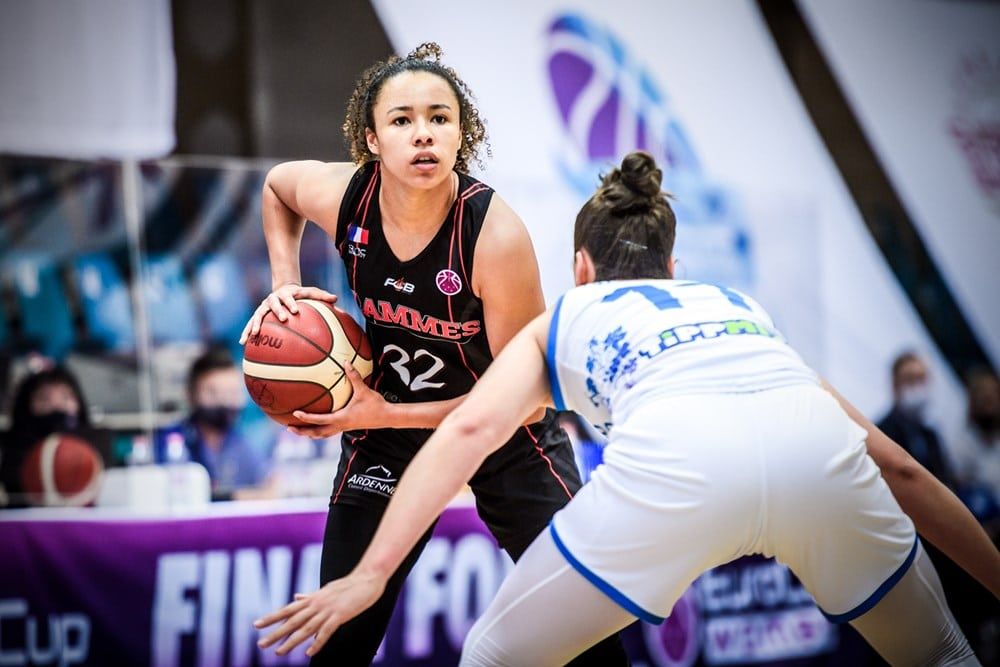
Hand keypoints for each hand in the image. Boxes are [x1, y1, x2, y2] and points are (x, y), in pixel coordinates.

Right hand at [239, 283, 337, 344]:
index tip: (295, 310)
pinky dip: (246, 331)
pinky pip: (251, 323)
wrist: (283, 289)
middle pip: (273, 304)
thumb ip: (322, 295)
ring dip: (255, 324)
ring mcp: (264, 307)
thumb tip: (336, 298)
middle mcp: (272, 300)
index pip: (288, 297)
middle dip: (277, 311)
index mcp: (285, 294)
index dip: (291, 303)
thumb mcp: (311, 292)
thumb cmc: (300, 294)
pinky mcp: (258, 315)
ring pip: (257, 315)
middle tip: (282, 319)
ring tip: (253, 335)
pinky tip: (242, 343)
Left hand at [255, 568, 386, 657]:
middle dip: (275, 633)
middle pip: (292, 621)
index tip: (256, 624)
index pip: (287, 609)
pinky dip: (317, 643)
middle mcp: (316, 604)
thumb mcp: (325, 590)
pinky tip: (308, 653)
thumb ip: (309, 596)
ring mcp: (327, 610)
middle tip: (261, 644)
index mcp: (312, 599)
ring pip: (305, 628)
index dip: (272, 617)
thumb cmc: (347, 585)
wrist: (367, 579)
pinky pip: (326, 632)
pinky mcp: (340, 615)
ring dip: (291, 641)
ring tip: (279, 653)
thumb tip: (295, 597)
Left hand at [289, 363, 386, 437]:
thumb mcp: (364, 390)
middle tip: (289, 427)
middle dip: (302, 432)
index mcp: (341, 418)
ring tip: (298, 429)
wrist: (387, 417)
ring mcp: (343, 428)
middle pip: (317, 433)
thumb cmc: (376, 405)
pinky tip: (317, 422)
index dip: (306, 417)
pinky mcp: (347, 427)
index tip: (295, 413)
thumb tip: (346, 362)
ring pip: (322, 434)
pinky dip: (320, 428)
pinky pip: (329, 430)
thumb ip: (354, 376)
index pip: (319, 420)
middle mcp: (340, 426)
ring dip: (310, 433)